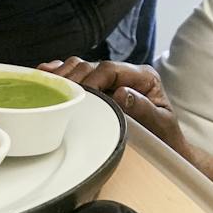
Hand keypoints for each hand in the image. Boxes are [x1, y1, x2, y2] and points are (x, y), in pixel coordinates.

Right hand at [38, 57, 191, 163]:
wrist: (166, 147)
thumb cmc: (164, 137)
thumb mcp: (159, 125)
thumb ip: (143, 108)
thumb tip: (121, 92)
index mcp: (144, 77)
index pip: (111, 69)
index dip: (91, 79)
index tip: (78, 96)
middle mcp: (127, 74)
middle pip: (93, 66)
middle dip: (73, 78)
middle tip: (56, 93)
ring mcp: (113, 79)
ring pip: (83, 67)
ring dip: (63, 75)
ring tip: (46, 85)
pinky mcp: (102, 87)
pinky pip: (79, 75)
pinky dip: (62, 75)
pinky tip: (46, 75)